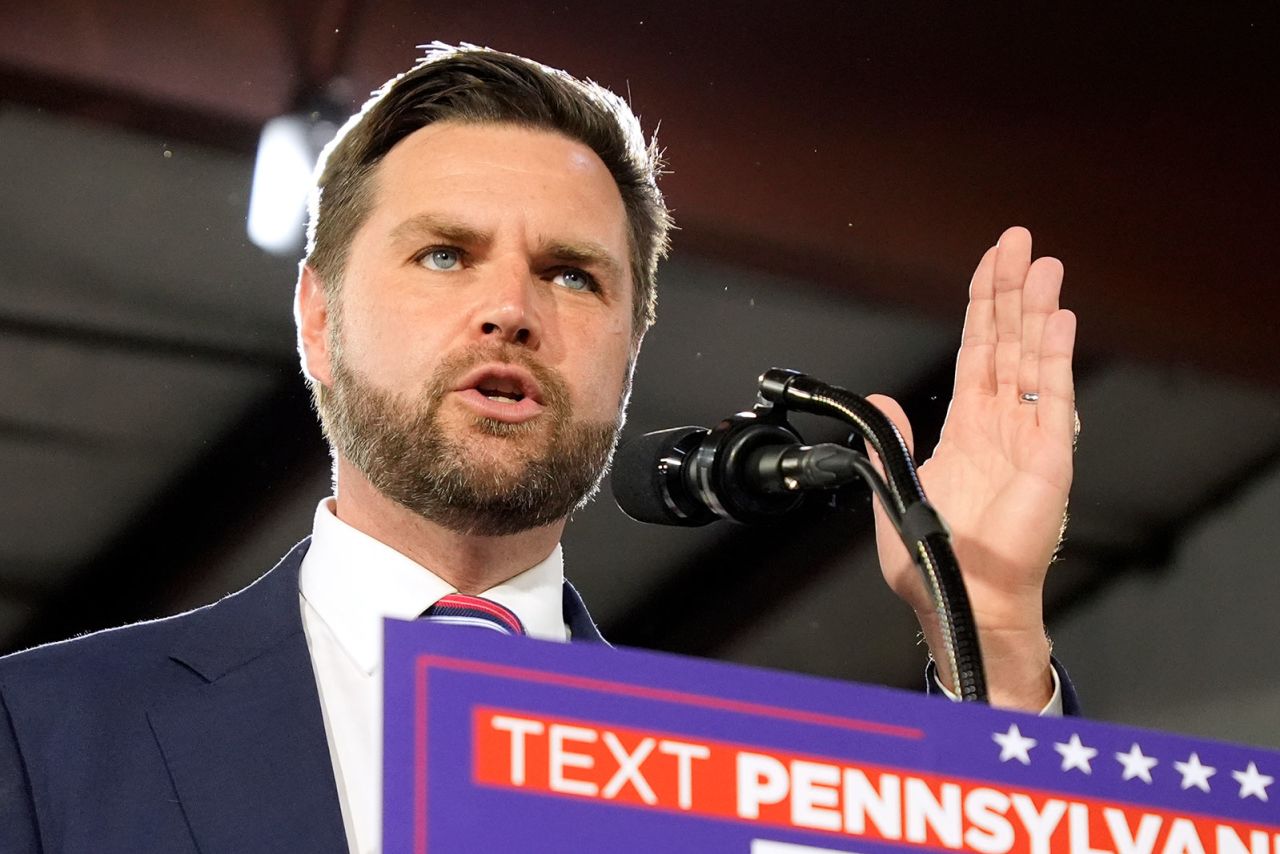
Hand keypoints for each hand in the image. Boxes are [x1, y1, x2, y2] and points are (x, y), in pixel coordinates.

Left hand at [867, 226, 1076, 710]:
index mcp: (967, 429)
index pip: (978, 352)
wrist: (963, 597)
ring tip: (1044, 265)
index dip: (983, 307)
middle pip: (1009, 342)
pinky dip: (1056, 360)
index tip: (990, 264)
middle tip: (1020, 241)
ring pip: (1033, 360)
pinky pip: (1053, 400)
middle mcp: (1001, 425)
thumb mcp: (897, 489)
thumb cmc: (936, 557)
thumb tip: (882, 401)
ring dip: (1038, 312)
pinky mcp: (1048, 459)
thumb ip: (893, 442)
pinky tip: (1059, 322)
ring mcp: (1028, 438)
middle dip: (1013, 291)